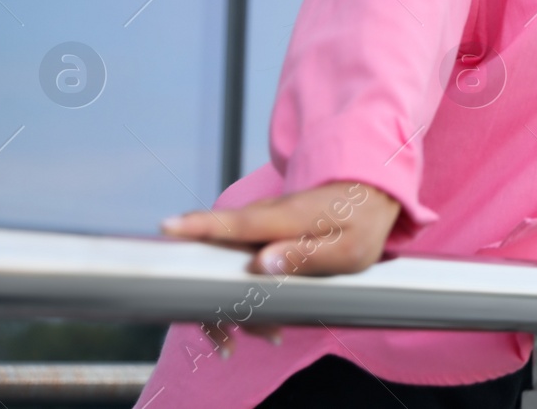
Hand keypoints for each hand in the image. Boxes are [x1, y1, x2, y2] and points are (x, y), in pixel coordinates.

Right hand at [159, 180, 403, 356]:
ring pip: (226, 266)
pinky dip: (243, 294)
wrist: (370, 195)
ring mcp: (260, 225)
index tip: (166, 227)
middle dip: (214, 303)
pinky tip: (267, 321)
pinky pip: (239, 263)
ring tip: (269, 336)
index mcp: (285, 218)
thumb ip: (305, 256)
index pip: (234, 222)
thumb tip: (259, 265)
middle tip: (231, 342)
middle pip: (217, 257)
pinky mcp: (262, 234)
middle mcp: (264, 219)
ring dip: (234, 306)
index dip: (198, 225)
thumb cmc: (361, 222)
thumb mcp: (348, 248)